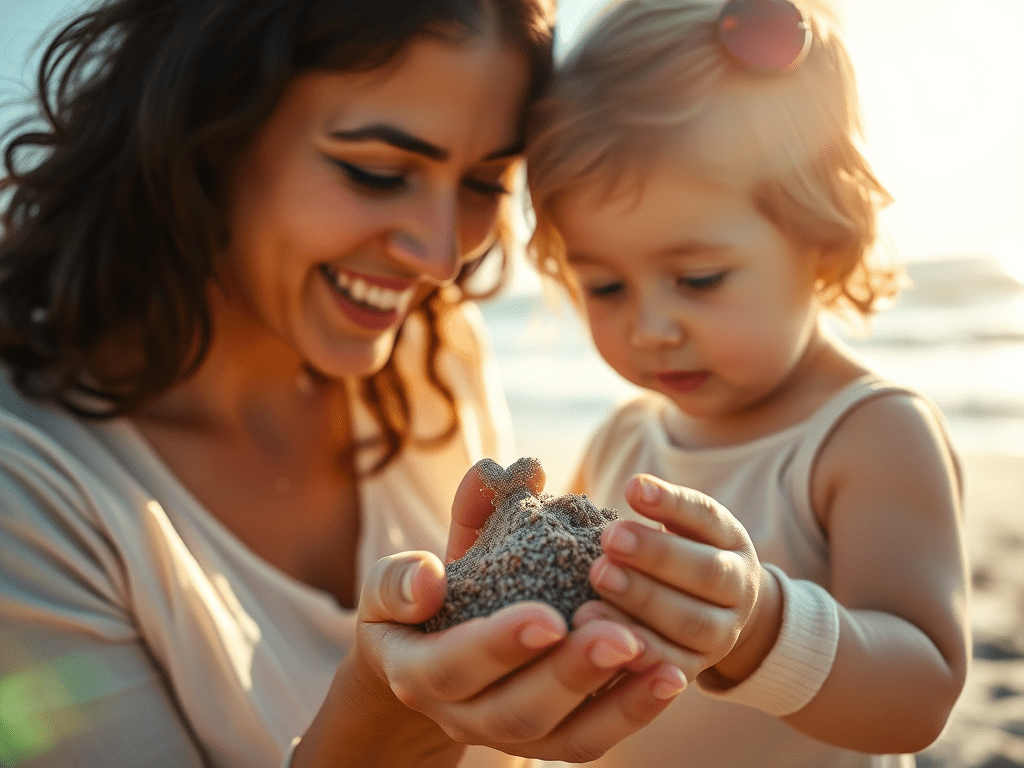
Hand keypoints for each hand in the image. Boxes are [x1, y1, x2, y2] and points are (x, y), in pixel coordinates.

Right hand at [316, 550, 682, 765]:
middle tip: (619, 637)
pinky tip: (670, 675)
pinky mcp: (547, 740)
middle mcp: (462, 716)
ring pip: (565, 739)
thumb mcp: (395, 580)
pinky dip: (632, 711)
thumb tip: (432, 567)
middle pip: (518, 712)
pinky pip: (591, 738)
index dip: (498, 647)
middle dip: (570, 676)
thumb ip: (410, 564)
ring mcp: (508, 735)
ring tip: (665, 666)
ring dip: (619, 706)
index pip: (454, 668)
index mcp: (417, 672)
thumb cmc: (413, 606)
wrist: (422, 659)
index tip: (548, 618)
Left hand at [579, 474, 760, 684]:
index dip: (671, 503)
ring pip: (691, 622)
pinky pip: (674, 665)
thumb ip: (658, 507)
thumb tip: (634, 486)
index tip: (632, 488)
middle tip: (610, 539)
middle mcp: (737, 588)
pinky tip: (605, 634)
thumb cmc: (681, 555)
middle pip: (706, 573)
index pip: (707, 517)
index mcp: (731, 542)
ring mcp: (724, 633)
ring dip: (643, 600)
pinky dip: (643, 651)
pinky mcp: (699, 667)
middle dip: (656, 555)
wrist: (719, 614)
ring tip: (599, 578)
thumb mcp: (681, 526)